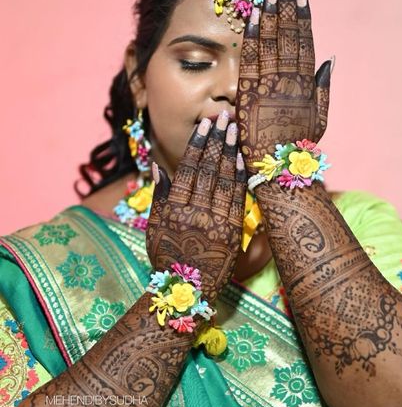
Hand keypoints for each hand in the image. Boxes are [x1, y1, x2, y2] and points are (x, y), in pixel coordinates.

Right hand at [146, 113, 246, 303]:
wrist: (187, 290)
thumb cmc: (166, 257)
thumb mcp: (154, 229)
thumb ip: (158, 197)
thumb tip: (158, 167)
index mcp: (174, 210)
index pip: (188, 170)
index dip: (198, 145)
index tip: (204, 125)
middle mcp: (195, 213)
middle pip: (208, 170)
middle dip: (216, 141)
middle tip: (223, 116)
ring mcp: (216, 222)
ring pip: (224, 181)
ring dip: (230, 152)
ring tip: (235, 129)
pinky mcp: (232, 231)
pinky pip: (238, 199)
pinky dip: (240, 178)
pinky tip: (242, 159)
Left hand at [237, 0, 331, 172]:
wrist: (276, 170)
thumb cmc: (297, 146)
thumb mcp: (319, 118)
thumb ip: (323, 88)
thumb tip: (329, 59)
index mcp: (306, 86)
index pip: (304, 43)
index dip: (302, 17)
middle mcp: (288, 82)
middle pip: (288, 37)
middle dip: (287, 5)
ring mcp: (268, 88)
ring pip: (271, 44)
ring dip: (270, 14)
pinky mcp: (248, 95)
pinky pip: (250, 62)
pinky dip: (252, 39)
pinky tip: (253, 18)